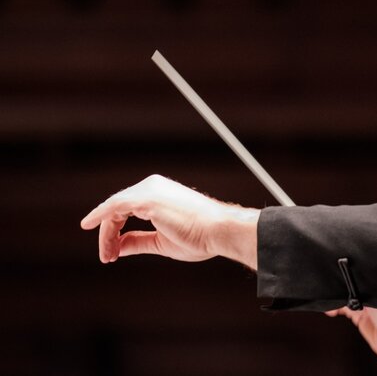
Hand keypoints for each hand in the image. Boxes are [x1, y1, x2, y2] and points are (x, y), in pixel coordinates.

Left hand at [80, 174, 259, 268]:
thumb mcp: (161, 242)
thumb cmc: (199, 236)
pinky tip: (88, 224)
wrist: (218, 232)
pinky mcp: (146, 200)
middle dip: (108, 234)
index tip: (114, 253)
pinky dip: (99, 215)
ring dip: (106, 233)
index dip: (115, 232)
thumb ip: (138, 241)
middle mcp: (153, 187)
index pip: (127, 210)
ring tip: (106, 255)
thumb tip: (117, 247)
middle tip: (107, 257)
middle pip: (117, 209)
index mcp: (159, 194)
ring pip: (114, 209)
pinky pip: (114, 206)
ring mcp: (149, 191)